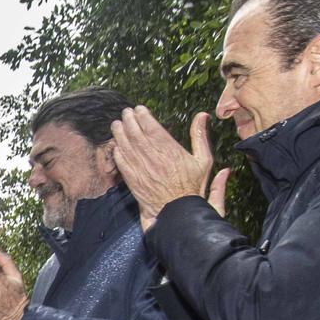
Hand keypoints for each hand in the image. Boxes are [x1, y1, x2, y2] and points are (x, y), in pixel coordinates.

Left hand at [110, 107, 230, 230]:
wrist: (178, 211)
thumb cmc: (192, 186)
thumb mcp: (203, 160)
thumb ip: (200, 136)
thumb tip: (202, 115)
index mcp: (171, 151)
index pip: (152, 128)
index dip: (143, 117)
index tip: (138, 109)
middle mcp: (154, 158)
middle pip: (136, 135)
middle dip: (128, 121)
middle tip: (125, 113)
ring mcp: (142, 170)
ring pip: (127, 147)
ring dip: (120, 134)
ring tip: (117, 124)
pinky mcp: (133, 181)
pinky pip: (122, 163)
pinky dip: (117, 152)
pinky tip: (115, 145)